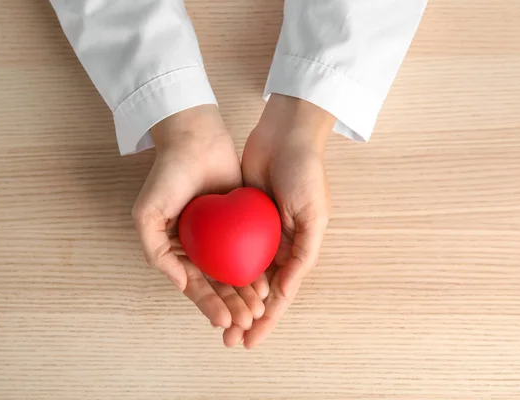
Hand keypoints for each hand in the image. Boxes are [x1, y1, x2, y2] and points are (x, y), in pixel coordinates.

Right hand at [133, 105, 268, 329]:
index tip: (223, 322)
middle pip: (216, 284)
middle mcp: (198, 247)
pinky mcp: (239, 222)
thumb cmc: (167, 176)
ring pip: (235, 272)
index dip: (207, 305)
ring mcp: (220, 236)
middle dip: (230, 306)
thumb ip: (156, 252)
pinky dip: (257, 268)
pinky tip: (268, 283)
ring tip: (258, 310)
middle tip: (246, 321)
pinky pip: (249, 250)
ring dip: (245, 294)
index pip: (193, 285)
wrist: (196, 139)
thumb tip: (180, 284)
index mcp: (176, 249)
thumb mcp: (147, 215)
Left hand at [224, 95, 333, 347]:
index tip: (250, 341)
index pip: (281, 294)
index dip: (267, 319)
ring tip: (215, 320)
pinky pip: (226, 247)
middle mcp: (277, 245)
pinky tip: (205, 282)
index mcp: (297, 249)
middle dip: (244, 315)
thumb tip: (285, 292)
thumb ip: (303, 254)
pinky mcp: (238, 216)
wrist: (284, 135)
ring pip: (240, 273)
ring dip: (229, 297)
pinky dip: (219, 267)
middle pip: (258, 291)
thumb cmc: (305, 172)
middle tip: (227, 339)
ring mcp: (256, 232)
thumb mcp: (314, 214)